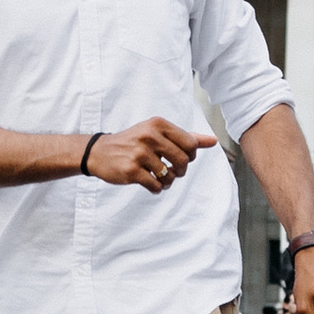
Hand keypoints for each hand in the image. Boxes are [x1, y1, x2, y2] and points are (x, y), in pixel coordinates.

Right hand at [85, 117, 216, 192]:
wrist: (99, 152)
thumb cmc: (133, 142)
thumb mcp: (157, 133)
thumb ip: (186, 137)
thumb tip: (213, 141)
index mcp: (158, 124)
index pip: (191, 144)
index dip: (190, 155)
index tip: (180, 158)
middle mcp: (149, 136)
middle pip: (183, 161)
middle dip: (180, 171)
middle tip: (171, 172)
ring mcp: (139, 154)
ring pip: (170, 176)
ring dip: (167, 182)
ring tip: (159, 178)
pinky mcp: (131, 171)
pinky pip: (156, 186)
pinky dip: (156, 189)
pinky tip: (150, 184)